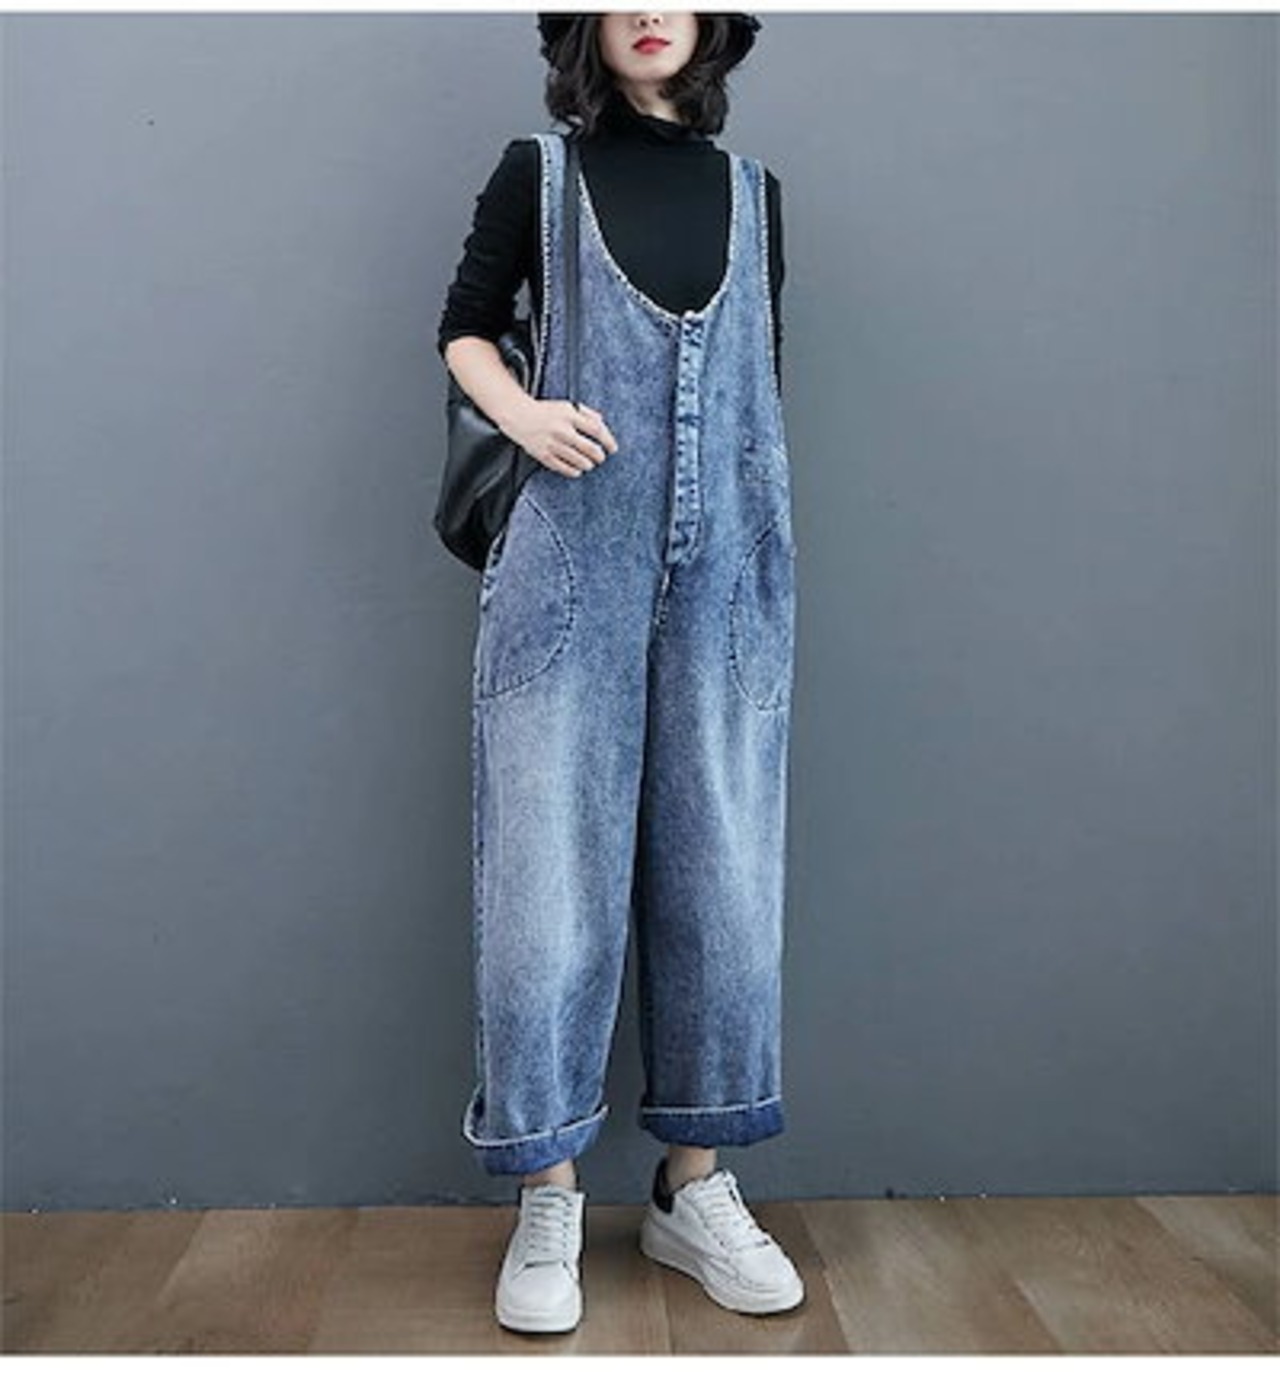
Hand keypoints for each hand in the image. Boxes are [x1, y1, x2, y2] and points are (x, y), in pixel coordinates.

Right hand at [501, 398, 618, 477]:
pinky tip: (578, 470)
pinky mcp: (544, 455)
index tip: (613, 448)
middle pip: (590, 448)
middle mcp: (561, 430)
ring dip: (588, 465)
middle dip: (599, 456)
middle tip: (601, 458)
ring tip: (589, 464)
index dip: (608, 440)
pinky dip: (574, 471)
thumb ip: (586, 414)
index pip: (596, 430)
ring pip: (579, 461)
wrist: (518, 416)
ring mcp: (552, 444)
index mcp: (569, 415)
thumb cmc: (546, 411)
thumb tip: (602, 425)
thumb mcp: (567, 406)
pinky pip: (564, 468)